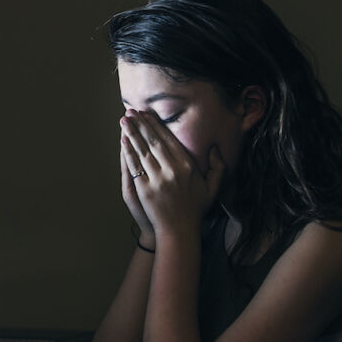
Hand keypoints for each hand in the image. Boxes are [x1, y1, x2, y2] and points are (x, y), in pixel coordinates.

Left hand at [120, 110, 224, 237]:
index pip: (169, 140)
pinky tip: (123, 140)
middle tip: (130, 111)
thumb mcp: (213, 188)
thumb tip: (215, 148)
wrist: (179, 230)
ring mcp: (157, 180)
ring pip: (142, 151)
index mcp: (188, 167)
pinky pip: (135, 166)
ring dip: (131, 133)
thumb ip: (218, 167)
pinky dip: (128, 152)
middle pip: (153, 141)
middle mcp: (172, 170)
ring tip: (123, 120)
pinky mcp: (144, 189)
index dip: (156, 125)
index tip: (147, 114)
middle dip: (140, 124)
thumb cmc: (195, 209)